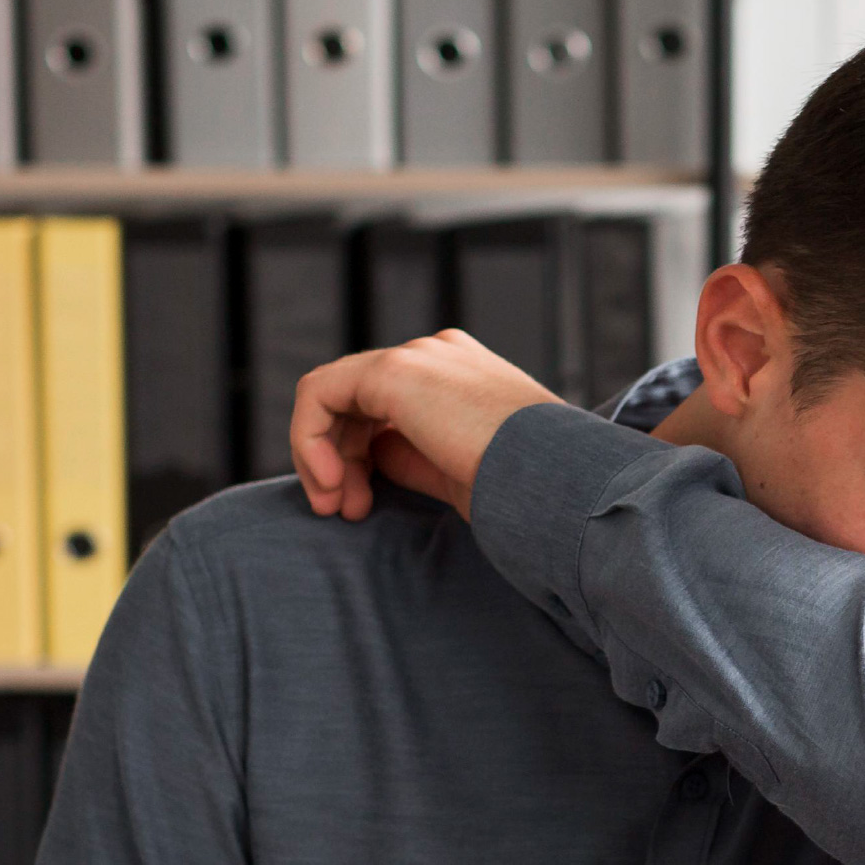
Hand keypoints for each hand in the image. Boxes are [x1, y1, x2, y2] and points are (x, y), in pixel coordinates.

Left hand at [290, 329, 564, 521]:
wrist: (554, 480)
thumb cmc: (524, 486)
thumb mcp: (456, 468)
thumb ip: (411, 453)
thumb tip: (370, 455)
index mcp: (461, 371)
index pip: (387, 404)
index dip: (361, 456)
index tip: (363, 506)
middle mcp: (437, 353)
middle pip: (356, 400)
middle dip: (340, 460)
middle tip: (346, 512)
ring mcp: (416, 357)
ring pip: (332, 396)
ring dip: (321, 455)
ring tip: (336, 506)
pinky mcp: (393, 372)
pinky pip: (319, 394)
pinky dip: (309, 440)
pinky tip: (329, 482)